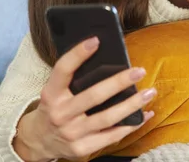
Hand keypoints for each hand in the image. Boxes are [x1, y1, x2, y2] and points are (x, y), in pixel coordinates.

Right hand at [13, 37, 155, 161]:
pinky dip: (132, 125)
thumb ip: (74, 78)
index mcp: (51, 94)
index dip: (78, 54)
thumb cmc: (55, 108)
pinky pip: (112, 136)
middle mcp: (60, 114)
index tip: (96, 40)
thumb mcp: (55, 91)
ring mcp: (72, 133)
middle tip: (139, 71)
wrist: (39, 141)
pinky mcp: (83, 148)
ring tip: (149, 92)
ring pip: (108, 118)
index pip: (63, 70)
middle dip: (119, 82)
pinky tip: (145, 114)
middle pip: (94, 96)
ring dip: (132, 104)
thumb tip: (106, 57)